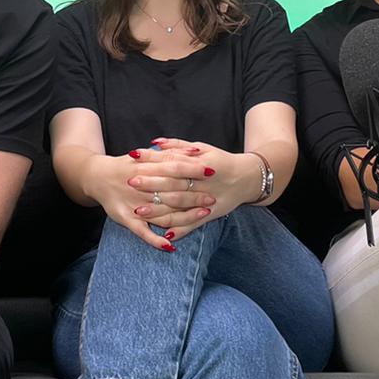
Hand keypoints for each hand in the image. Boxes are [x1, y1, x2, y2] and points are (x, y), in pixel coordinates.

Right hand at [83, 150, 213, 249]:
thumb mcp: (145, 156)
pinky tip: (170, 246)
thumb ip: (168, 154)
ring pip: (162, 213)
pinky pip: (142, 233)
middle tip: (212, 198)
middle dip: (194, 195)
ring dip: (184, 217)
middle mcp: (141, 187)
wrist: (96, 177)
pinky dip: (156, 240)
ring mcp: (134, 205)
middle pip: (173, 192)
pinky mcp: (126, 220)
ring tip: (203, 216)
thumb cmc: (126, 166)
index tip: (212, 172)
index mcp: (146, 169)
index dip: (193, 171)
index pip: (174, 169)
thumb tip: (195, 152)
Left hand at [131, 137, 259, 239]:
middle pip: (173, 183)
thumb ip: (178, 145)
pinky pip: (193, 224)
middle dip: (151, 184)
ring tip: (138, 211)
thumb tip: (154, 142)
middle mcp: (202, 182)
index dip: (153, 160)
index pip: (172, 161)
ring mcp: (206, 200)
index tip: (134, 158)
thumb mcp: (203, 148)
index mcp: (200, 163)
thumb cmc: (220, 161)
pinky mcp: (211, 215)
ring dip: (158, 210)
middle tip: (130, 182)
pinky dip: (179, 230)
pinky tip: (163, 236)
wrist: (247, 178)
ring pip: (179, 206)